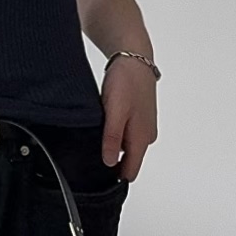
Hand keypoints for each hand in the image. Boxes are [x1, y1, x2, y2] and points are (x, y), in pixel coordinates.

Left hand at [100, 56, 157, 181]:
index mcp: (142, 138)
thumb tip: (110, 163)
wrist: (134, 56)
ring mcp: (143, 126)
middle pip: (127, 161)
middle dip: (110, 161)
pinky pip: (125, 134)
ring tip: (94, 135)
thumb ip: (112, 139)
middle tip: (88, 152)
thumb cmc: (126, 82)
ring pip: (125, 147)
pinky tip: (102, 124)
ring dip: (111, 145)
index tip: (96, 176)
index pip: (130, 172)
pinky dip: (113, 133)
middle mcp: (146, 136)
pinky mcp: (138, 117)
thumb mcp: (114, 112)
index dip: (114, 178)